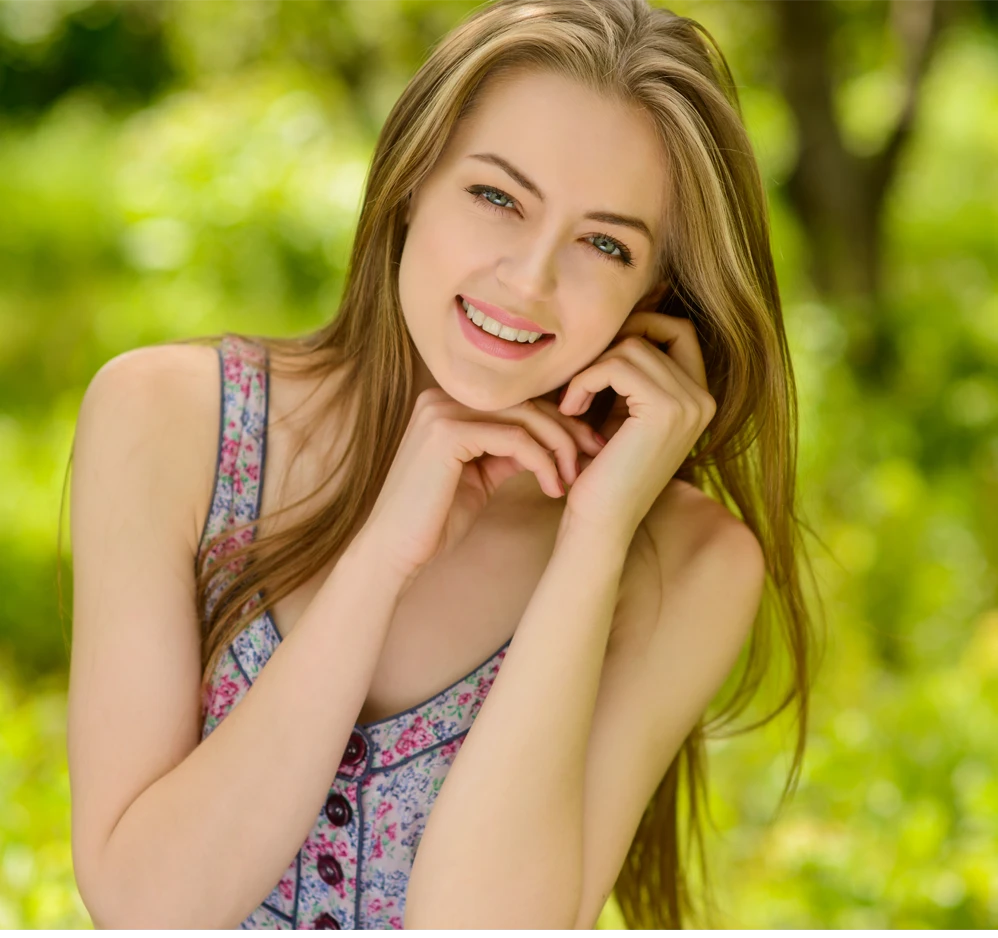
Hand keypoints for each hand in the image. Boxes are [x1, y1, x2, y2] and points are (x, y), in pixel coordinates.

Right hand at [362, 388, 605, 588]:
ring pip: (525, 417)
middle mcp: (441, 398)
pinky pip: (515, 438)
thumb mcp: (480, 476)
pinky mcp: (446, 433)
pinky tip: (554, 487)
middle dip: (566, 430)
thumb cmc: (434, 520)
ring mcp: (441, 411)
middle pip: (524, 403)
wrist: (393, 551)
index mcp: (447, 404)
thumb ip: (508, 451)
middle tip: (594, 457)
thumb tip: (551, 439)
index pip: (516, 402)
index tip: (587, 449)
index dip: (558, 422)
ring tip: (574, 478)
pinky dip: (542, 462)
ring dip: (559, 447)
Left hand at [556, 311, 715, 539]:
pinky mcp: (665, 410)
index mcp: (700, 399)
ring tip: (571, 402)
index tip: (600, 353)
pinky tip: (570, 408)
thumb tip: (619, 320)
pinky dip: (584, 380)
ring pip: (632, 346)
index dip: (639, 326)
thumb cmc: (603, 470)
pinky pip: (617, 364)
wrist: (600, 521)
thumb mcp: (623, 414)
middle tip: (580, 379)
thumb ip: (632, 375)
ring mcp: (690, 404)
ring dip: (590, 368)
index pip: (679, 330)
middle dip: (610, 347)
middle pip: (654, 332)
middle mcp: (704, 399)